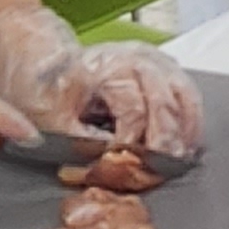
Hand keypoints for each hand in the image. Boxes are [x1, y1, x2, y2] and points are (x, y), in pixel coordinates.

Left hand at [0, 0, 204, 156]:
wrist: (38, 56)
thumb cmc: (43, 85)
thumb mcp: (50, 119)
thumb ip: (81, 143)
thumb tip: (109, 164)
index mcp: (106, 68)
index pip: (134, 111)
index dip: (131, 145)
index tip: (125, 167)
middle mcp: (136, 59)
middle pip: (164, 104)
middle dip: (164, 143)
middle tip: (158, 172)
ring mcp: (153, 61)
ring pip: (183, 97)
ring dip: (184, 133)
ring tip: (177, 162)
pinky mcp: (162, 68)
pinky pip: (187, 94)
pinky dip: (190, 121)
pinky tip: (185, 144)